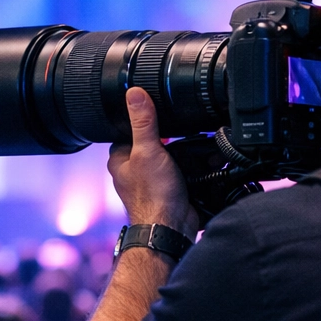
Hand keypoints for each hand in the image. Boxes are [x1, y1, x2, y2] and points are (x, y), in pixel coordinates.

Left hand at [108, 87, 200, 236]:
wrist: (171, 228)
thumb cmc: (152, 196)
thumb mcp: (148, 150)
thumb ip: (143, 121)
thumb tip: (134, 93)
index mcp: (120, 159)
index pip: (128, 130)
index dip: (143, 120)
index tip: (157, 111)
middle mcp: (133, 171)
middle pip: (151, 143)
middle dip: (167, 138)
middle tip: (179, 132)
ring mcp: (151, 181)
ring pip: (167, 157)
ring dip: (181, 152)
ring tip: (192, 146)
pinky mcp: (169, 190)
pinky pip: (180, 171)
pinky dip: (191, 166)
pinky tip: (200, 161)